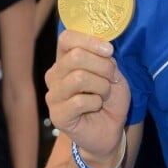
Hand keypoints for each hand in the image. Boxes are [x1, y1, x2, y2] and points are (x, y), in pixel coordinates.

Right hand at [44, 28, 130, 160]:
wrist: (110, 129)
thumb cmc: (109, 98)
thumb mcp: (113, 73)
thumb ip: (105, 59)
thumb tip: (104, 50)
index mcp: (66, 59)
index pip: (66, 38)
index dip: (89, 40)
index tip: (109, 50)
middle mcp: (55, 75)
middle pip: (75, 56)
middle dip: (103, 66)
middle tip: (112, 78)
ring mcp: (53, 95)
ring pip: (78, 77)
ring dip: (101, 86)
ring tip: (104, 94)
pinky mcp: (57, 115)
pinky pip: (79, 101)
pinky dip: (95, 102)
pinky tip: (96, 106)